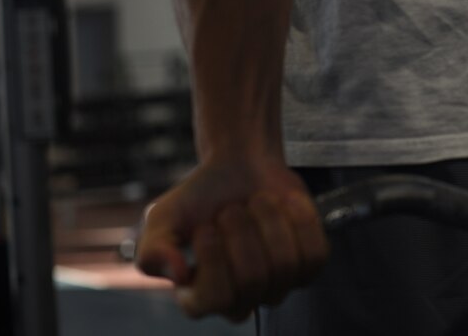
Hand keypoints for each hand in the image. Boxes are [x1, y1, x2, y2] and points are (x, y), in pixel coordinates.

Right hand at [136, 156, 328, 320]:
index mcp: (200, 299)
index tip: (206, 226)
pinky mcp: (308, 265)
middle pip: (253, 280)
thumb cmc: (200, 196)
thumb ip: (153, 250)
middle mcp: (241, 300)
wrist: (241, 166)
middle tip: (231, 207)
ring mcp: (278, 285)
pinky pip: (314, 255)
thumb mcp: (163, 219)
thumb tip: (180, 275)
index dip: (214, 258)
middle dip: (242, 232)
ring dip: (270, 221)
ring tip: (257, 200)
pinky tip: (284, 203)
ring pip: (285, 267)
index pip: (215, 300)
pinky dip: (299, 221)